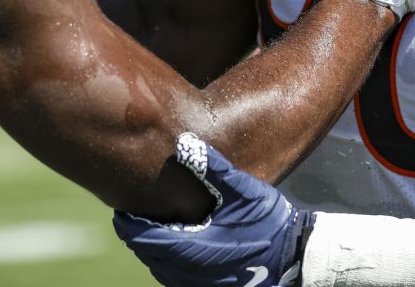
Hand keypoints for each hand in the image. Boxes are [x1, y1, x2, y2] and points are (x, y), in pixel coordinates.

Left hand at [114, 134, 311, 286]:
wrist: (294, 257)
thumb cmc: (269, 222)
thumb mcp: (245, 191)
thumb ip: (215, 168)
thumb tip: (185, 142)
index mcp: (195, 248)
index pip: (146, 239)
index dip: (129, 224)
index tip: (120, 209)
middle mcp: (192, 272)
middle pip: (148, 254)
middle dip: (137, 234)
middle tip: (130, 213)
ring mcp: (199, 284)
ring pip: (159, 268)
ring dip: (151, 249)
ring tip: (146, 227)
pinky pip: (174, 278)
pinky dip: (166, 262)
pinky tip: (171, 245)